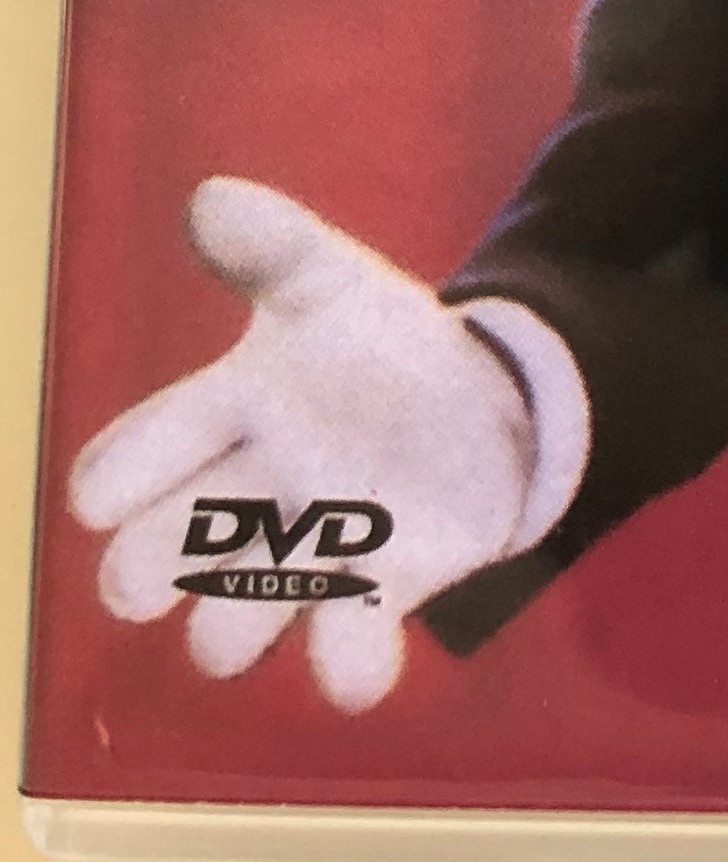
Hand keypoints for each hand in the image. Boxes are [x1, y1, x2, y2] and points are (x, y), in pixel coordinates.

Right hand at [67, 179, 568, 707]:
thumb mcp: (331, 285)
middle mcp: (240, 509)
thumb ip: (272, 248)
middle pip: (141, 571)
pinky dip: (351, 662)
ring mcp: (305, 563)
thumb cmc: (374, 346)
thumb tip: (209, 196)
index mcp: (217, 423)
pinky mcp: (379, 597)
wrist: (480, 399)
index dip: (113, 482)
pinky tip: (370, 622)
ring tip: (316, 549)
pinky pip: (343, 665)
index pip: (116, 471)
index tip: (126, 480)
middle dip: (146, 571)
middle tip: (189, 543)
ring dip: (249, 615)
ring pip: (226, 638)